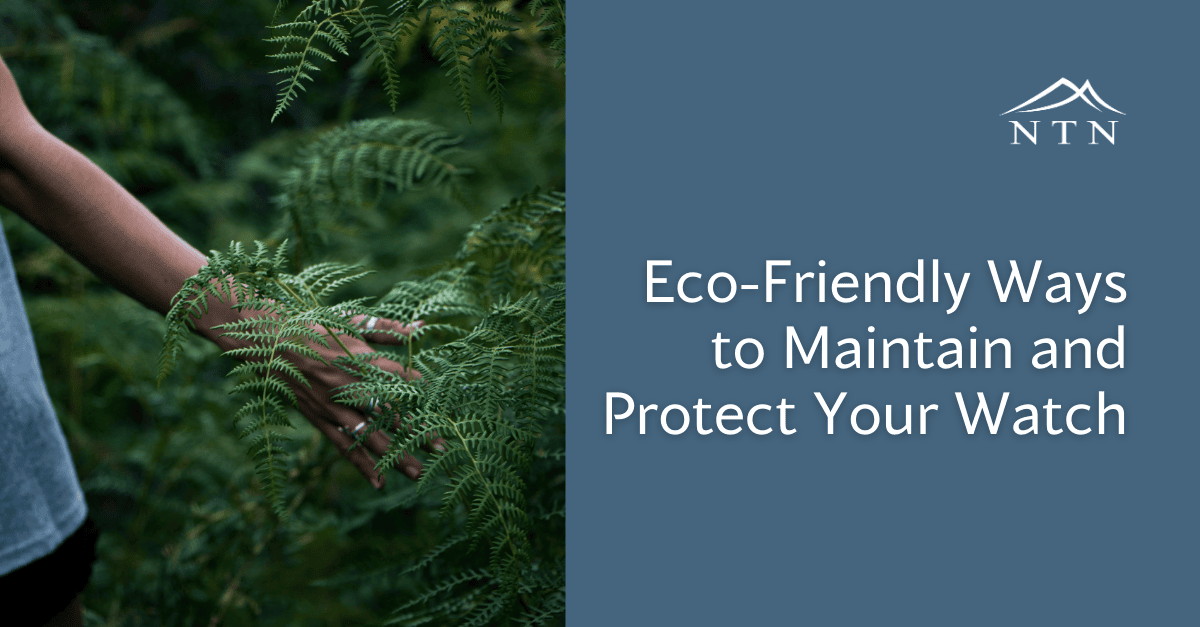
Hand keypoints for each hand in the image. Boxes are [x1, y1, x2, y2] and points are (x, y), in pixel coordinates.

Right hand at [273, 314, 444, 488]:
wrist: (270, 342)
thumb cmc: (316, 329)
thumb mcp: (352, 323)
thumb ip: (387, 328)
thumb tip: (421, 326)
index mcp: (359, 360)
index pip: (398, 378)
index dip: (419, 389)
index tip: (440, 401)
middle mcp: (348, 387)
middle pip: (389, 414)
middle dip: (417, 431)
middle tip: (443, 447)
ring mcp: (333, 407)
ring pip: (369, 436)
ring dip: (394, 455)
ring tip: (418, 472)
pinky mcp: (320, 419)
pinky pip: (343, 446)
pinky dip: (361, 465)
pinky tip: (379, 481)